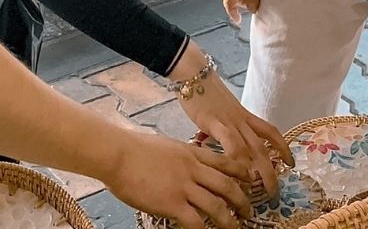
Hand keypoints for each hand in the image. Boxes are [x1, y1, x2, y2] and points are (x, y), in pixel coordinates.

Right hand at [101, 131, 253, 228]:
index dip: (242, 173)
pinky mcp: (173, 203)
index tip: (250, 180)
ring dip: (230, 220)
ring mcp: (184, 186)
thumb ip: (180, 155)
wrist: (117, 154)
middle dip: (242, 200)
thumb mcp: (165, 146)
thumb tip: (185, 162)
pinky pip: (197, 221)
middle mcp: (193, 169)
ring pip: (218, 206)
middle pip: (228, 186)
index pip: (225, 162)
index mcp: (191, 153)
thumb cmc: (133, 149)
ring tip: (235, 227)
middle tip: (248, 211)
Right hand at [171, 44, 292, 197]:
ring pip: (253, 148)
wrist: (193, 72)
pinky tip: (236, 173)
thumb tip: (220, 142)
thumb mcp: (219, 110)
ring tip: (264, 190)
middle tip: (275, 193)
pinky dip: (236, 158)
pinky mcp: (214, 122)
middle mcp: (241, 121)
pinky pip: (230, 142)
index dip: (283, 147)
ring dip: (261, 170)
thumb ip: (223, 126)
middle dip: (272, 171)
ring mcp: (230, 122)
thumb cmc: (202, 91)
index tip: (290, 164)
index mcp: (243, 116)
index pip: (270, 132)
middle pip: (264, 147)